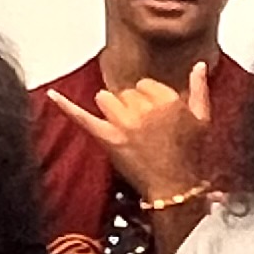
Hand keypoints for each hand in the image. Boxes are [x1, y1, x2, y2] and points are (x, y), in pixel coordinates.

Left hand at [43, 60, 212, 207]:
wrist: (175, 189)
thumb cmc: (190, 156)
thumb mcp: (202, 120)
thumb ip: (199, 88)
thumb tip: (199, 65)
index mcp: (168, 99)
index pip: (145, 85)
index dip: (149, 101)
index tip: (155, 119)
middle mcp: (145, 108)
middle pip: (125, 93)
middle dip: (131, 109)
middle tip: (144, 132)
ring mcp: (124, 123)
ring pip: (106, 99)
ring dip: (112, 111)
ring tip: (125, 130)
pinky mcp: (108, 138)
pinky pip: (82, 117)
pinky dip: (66, 106)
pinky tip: (52, 94)